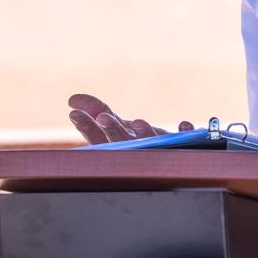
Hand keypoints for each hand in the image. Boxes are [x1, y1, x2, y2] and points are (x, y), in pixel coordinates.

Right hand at [68, 93, 194, 143]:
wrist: (173, 157)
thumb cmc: (140, 141)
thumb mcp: (118, 126)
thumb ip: (98, 112)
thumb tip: (73, 99)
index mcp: (118, 145)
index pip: (98, 139)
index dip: (86, 126)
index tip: (74, 113)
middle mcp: (136, 151)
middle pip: (121, 142)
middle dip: (112, 130)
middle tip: (103, 118)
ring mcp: (158, 150)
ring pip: (150, 144)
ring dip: (144, 133)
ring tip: (139, 122)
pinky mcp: (181, 148)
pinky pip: (184, 140)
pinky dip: (184, 133)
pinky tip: (184, 124)